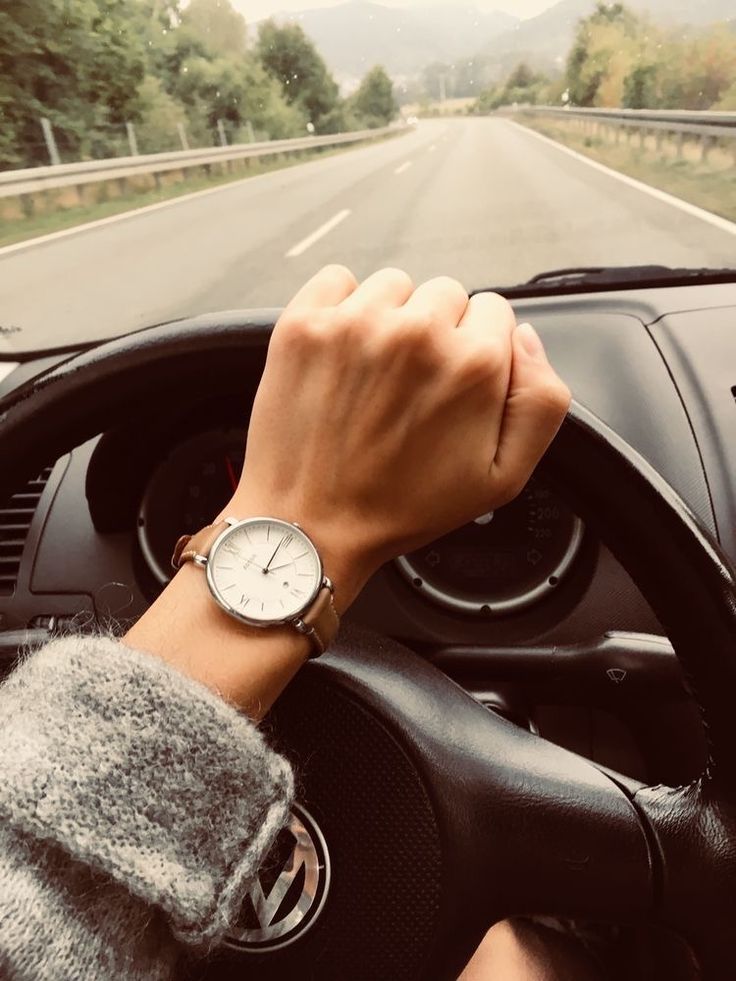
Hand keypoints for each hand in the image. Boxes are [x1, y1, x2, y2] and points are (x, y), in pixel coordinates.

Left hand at [224, 265, 569, 610]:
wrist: (311, 524)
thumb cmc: (403, 507)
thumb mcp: (503, 477)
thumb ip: (542, 401)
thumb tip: (526, 337)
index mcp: (473, 364)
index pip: (495, 311)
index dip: (477, 349)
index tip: (450, 386)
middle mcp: (417, 333)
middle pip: (446, 294)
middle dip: (437, 332)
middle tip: (410, 387)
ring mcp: (355, 324)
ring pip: (395, 286)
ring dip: (391, 317)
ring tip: (374, 375)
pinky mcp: (305, 324)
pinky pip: (338, 279)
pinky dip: (341, 306)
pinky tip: (342, 354)